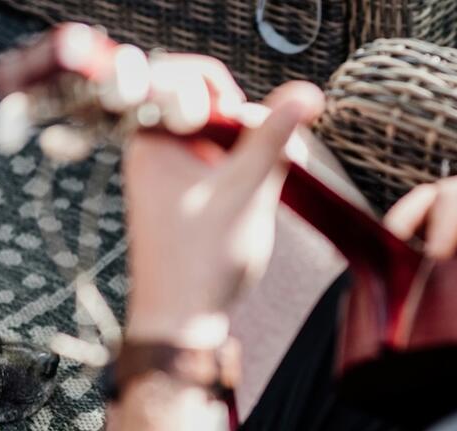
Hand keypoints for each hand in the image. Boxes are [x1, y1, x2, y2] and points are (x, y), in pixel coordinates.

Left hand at [121, 58, 324, 346]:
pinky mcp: (178, 194)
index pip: (192, 80)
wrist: (178, 322)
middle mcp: (150, 149)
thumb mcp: (247, 191)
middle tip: (267, 162)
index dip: (232, 97)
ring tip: (257, 191)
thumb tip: (306, 95)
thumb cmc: (202, 261)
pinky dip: (239, 175)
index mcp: (151, 138)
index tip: (252, 130)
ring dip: (248, 155)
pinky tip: (247, 204)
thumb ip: (274, 138)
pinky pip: (214, 163)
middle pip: (209, 107)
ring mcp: (162, 172)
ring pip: (218, 138)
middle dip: (247, 129)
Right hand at [384, 167, 456, 294]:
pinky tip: (416, 285)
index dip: (431, 224)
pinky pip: (437, 260)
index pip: (445, 198)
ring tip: (396, 274)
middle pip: (424, 211)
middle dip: (402, 230)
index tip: (434, 258)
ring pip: (425, 236)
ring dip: (408, 251)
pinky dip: (422, 270)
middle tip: (385, 257)